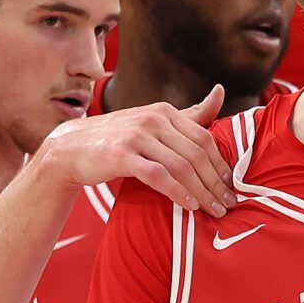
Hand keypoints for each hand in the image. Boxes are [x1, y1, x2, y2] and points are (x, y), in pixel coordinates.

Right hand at [38, 85, 235, 216]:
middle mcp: (152, 119)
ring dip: (202, 192)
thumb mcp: (152, 123)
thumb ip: (188, 114)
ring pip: (181, 166)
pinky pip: (158, 176)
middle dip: (216, 182)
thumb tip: (220, 92)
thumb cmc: (117, 139)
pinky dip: (178, 192)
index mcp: (164, 111)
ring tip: (214, 210)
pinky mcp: (121, 155)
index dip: (222, 165)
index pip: (204, 139)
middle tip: (229, 204)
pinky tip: (189, 206)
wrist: (71, 148)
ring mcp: (136, 136)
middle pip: (196, 154)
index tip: (233, 187)